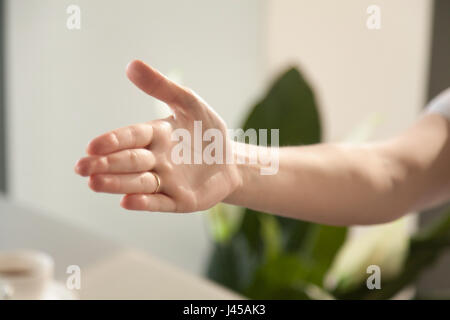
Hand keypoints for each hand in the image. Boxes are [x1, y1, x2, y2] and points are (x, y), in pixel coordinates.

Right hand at [75, 60, 241, 212]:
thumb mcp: (190, 104)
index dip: (113, 141)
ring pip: (137, 182)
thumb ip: (163, 87)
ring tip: (95, 183)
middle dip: (105, 164)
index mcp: (155, 135)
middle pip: (128, 161)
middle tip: (81, 168)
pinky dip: (144, 202)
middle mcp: (155, 159)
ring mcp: (166, 182)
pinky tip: (127, 201)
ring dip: (117, 183)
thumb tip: (132, 64)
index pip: (131, 137)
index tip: (92, 146)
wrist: (231, 162)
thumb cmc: (208, 132)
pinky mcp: (178, 201)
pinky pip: (160, 202)